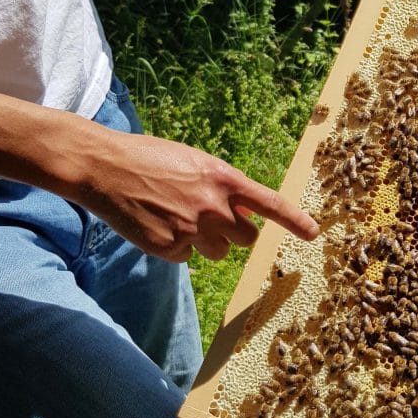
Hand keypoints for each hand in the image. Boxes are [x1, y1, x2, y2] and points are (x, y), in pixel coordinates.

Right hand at [80, 132, 319, 261]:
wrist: (103, 167)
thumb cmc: (149, 158)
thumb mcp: (194, 162)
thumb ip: (220, 186)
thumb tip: (240, 213)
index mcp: (223, 179)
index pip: (270, 204)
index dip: (295, 221)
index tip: (313, 233)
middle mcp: (214, 206)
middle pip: (247, 238)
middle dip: (235, 233)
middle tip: (211, 220)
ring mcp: (192, 229)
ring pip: (219, 253)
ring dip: (206, 243)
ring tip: (176, 218)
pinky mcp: (169, 248)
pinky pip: (187, 258)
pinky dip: (175, 247)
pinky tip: (156, 225)